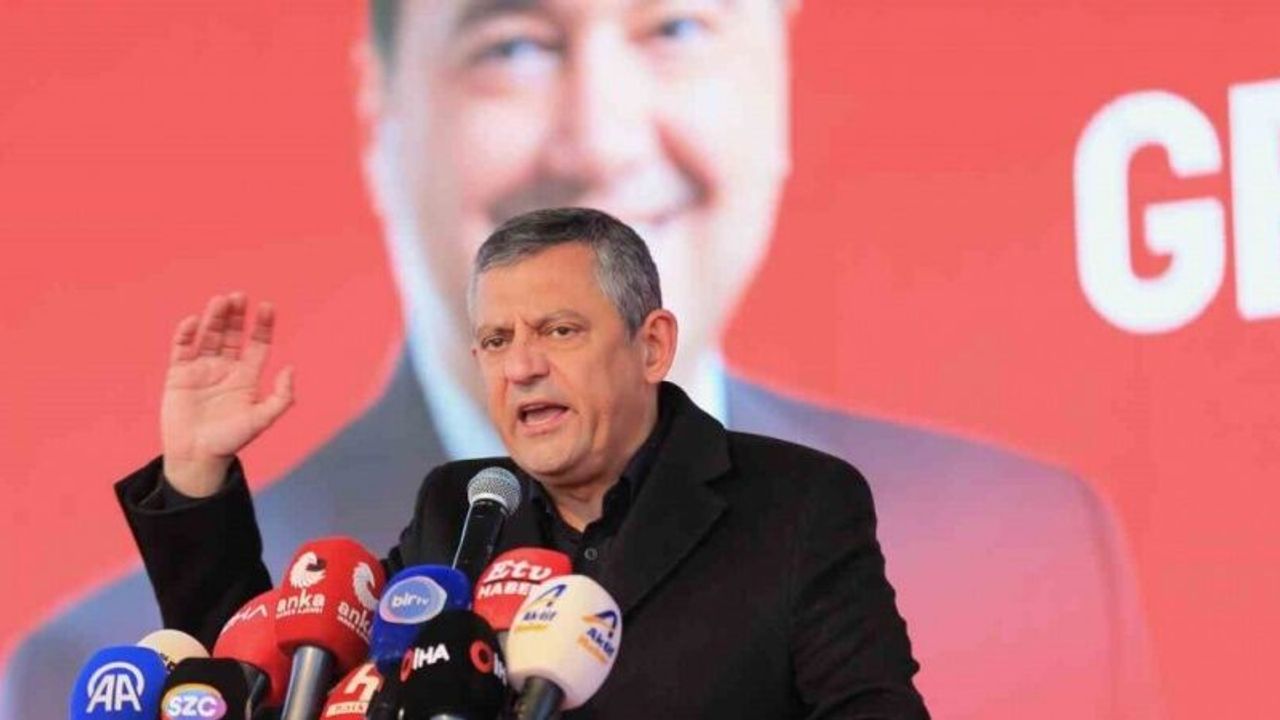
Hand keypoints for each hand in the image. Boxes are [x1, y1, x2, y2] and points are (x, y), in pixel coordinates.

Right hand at [160, 293, 293, 496]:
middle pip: (232, 334)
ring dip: (214, 318)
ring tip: (220, 301)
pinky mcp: (179, 374)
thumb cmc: (231, 440)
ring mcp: (202, 369)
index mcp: (247, 376)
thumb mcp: (262, 419)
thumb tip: (291, 368)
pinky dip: (186, 334)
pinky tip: (194, 321)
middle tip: (239, 297)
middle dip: (236, 316)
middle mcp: (225, 368)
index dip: (263, 326)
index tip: (267, 307)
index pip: (258, 344)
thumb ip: (281, 397)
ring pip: (208, 337)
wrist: (197, 456)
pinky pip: (182, 349)